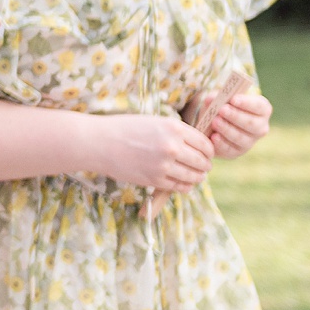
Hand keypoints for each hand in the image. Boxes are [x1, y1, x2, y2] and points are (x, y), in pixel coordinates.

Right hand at [93, 113, 213, 192]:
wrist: (100, 142)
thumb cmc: (126, 129)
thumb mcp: (154, 122)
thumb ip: (176, 132)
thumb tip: (197, 146)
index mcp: (174, 127)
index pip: (205, 143)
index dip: (208, 151)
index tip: (206, 154)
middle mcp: (172, 146)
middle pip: (202, 161)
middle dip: (205, 166)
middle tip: (203, 167)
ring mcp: (164, 164)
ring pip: (194, 176)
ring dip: (197, 178)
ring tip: (195, 176)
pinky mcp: (155, 180)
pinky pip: (179, 187)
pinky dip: (185, 187)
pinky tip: (183, 183)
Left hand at [204, 89, 271, 159]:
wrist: (214, 125)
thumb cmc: (222, 106)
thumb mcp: (220, 99)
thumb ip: (216, 97)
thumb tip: (212, 99)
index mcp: (262, 110)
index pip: (260, 106)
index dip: (247, 103)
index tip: (233, 99)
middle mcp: (260, 127)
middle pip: (252, 124)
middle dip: (236, 116)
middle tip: (222, 110)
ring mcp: (250, 141)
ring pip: (241, 138)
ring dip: (227, 129)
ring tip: (214, 121)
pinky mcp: (237, 152)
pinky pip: (231, 149)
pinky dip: (222, 143)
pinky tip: (214, 136)